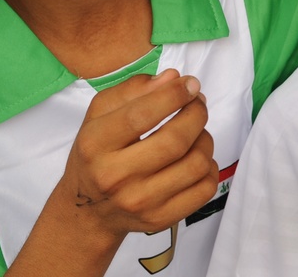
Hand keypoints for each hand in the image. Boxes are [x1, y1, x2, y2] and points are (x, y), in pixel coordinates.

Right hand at [7, 69, 217, 275]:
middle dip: (197, 114)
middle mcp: (115, 176)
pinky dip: (210, 167)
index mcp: (95, 144)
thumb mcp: (99, 115)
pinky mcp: (160, 219)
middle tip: (198, 103)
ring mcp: (139, 202)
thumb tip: (172, 78)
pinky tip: (196, 158)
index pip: (141, 115)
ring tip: (196, 132)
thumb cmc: (97, 154)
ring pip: (196, 164)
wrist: (88, 211)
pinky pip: (205, 188)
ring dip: (205, 139)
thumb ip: (133, 89)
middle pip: (175, 140)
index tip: (191, 84)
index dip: (174, 95)